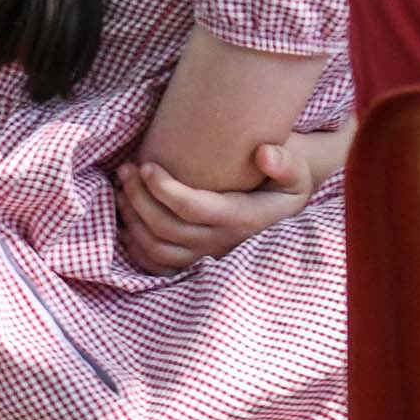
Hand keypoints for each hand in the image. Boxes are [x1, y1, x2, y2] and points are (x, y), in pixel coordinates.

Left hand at [116, 147, 314, 272]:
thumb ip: (286, 162)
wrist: (284, 204)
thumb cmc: (285, 181)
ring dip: (133, 220)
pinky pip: (157, 265)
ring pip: (157, 248)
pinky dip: (136, 247)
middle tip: (126, 170)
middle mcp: (222, 242)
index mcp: (243, 219)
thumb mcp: (297, 171)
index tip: (146, 165)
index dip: (164, 189)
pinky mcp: (196, 260)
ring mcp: (206, 254)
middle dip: (140, 198)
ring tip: (122, 189)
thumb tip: (264, 154)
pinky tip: (125, 222)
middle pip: (168, 228)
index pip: (194, 209)